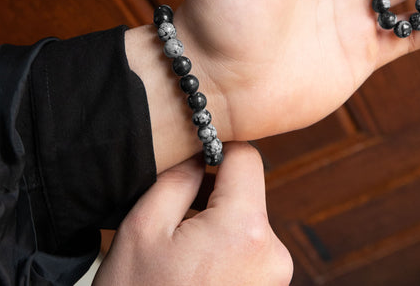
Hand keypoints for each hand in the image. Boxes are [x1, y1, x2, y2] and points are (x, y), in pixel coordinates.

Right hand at [93, 142, 291, 285]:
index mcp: (246, 229)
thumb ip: (178, 178)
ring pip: (247, 220)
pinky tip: (195, 267)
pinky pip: (251, 250)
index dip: (219, 147)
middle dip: (214, 191)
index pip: (247, 157)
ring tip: (181, 248)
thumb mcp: (143, 229)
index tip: (195, 156)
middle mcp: (274, 253)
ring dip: (217, 221)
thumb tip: (201, 153)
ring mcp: (276, 279)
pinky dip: (226, 246)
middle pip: (248, 190)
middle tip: (176, 212)